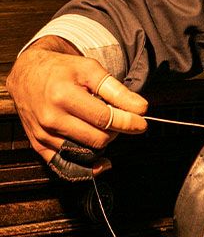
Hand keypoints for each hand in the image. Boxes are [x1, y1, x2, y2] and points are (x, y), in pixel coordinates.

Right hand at [6, 36, 147, 173]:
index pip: (104, 118)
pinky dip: (86, 166)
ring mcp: (43, 135)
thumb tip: (141, 108)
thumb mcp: (90, 69)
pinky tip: (101, 160)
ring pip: (84, 153)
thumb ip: (116, 90)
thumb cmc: (63, 70)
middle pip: (96, 138)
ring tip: (107, 129)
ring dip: (103, 144)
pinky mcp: (39, 146)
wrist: (27, 76)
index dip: (128, 122)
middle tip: (122, 120)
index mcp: (63, 96)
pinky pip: (65, 166)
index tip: (142, 122)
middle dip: (117, 132)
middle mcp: (51, 119)